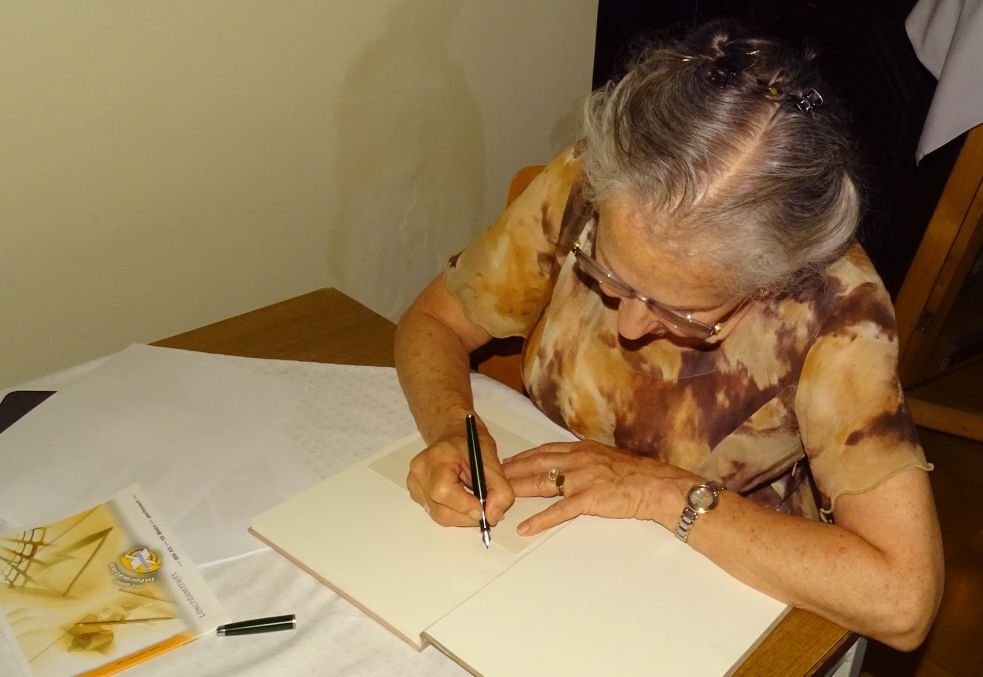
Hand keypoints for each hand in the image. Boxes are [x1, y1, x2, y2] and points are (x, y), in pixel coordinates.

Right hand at [406, 421, 513, 526]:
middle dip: (467, 515)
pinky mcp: (416, 494)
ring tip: (475, 501)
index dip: (465, 505)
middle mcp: (420, 472)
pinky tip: (463, 499)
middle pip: (441, 509)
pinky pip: (437, 513)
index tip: (484, 509)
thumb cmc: (470, 443)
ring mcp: (415, 484)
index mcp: (436, 458)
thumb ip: (499, 489)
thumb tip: (492, 516)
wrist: (453, 435)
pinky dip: (454, 513)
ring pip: (440, 515)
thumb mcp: (492, 460)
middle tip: (485, 509)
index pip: (443, 490)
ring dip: (462, 516)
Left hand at [502, 440, 700, 535]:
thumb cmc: (635, 475)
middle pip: (536, 464)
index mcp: (581, 449)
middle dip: (511, 471)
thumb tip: (567, 465)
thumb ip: (584, 460)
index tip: (505, 462)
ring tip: (499, 498)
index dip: (521, 457)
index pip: (543, 451)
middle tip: (491, 478)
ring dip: (518, 491)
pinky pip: (559, 511)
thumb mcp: (605, 458)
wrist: (657, 485)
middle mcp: (578, 460)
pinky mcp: (588, 499)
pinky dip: (540, 521)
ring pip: (542, 484)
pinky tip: (526, 528)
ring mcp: (582, 479)